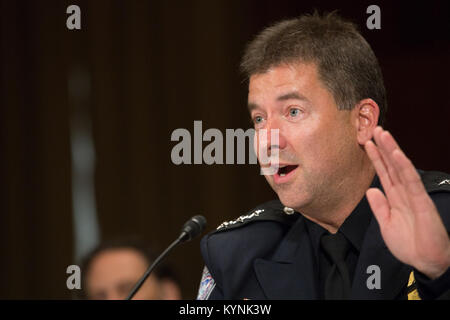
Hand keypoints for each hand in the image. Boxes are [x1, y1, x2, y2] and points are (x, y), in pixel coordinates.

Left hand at [364, 126, 449, 278]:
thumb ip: (379, 207)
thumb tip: (370, 190)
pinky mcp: (421, 201)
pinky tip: (397, 154)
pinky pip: (411, 181)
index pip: (384, 173)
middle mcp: (404, 193)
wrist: (425, 262)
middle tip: (374, 129)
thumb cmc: (409, 244)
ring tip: (383, 134)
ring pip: (401, 168)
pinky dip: (404, 166)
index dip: (375, 158)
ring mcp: (413, 195)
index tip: (366, 143)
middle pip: (392, 165)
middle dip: (383, 147)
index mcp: (395, 198)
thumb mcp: (387, 225)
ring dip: (392, 150)